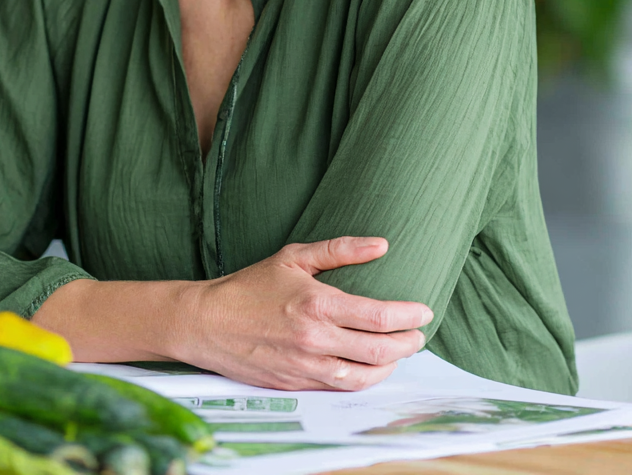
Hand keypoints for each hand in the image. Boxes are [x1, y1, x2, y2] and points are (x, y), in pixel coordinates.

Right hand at [181, 237, 431, 390]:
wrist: (208, 322)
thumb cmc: (249, 286)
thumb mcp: (292, 256)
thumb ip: (339, 250)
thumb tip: (380, 245)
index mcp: (317, 304)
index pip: (379, 317)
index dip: (409, 316)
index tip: (423, 311)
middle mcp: (316, 339)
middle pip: (380, 350)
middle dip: (408, 343)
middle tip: (418, 333)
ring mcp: (307, 366)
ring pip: (366, 376)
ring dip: (391, 365)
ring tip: (399, 351)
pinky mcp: (298, 383)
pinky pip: (342, 387)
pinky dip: (364, 379)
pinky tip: (370, 366)